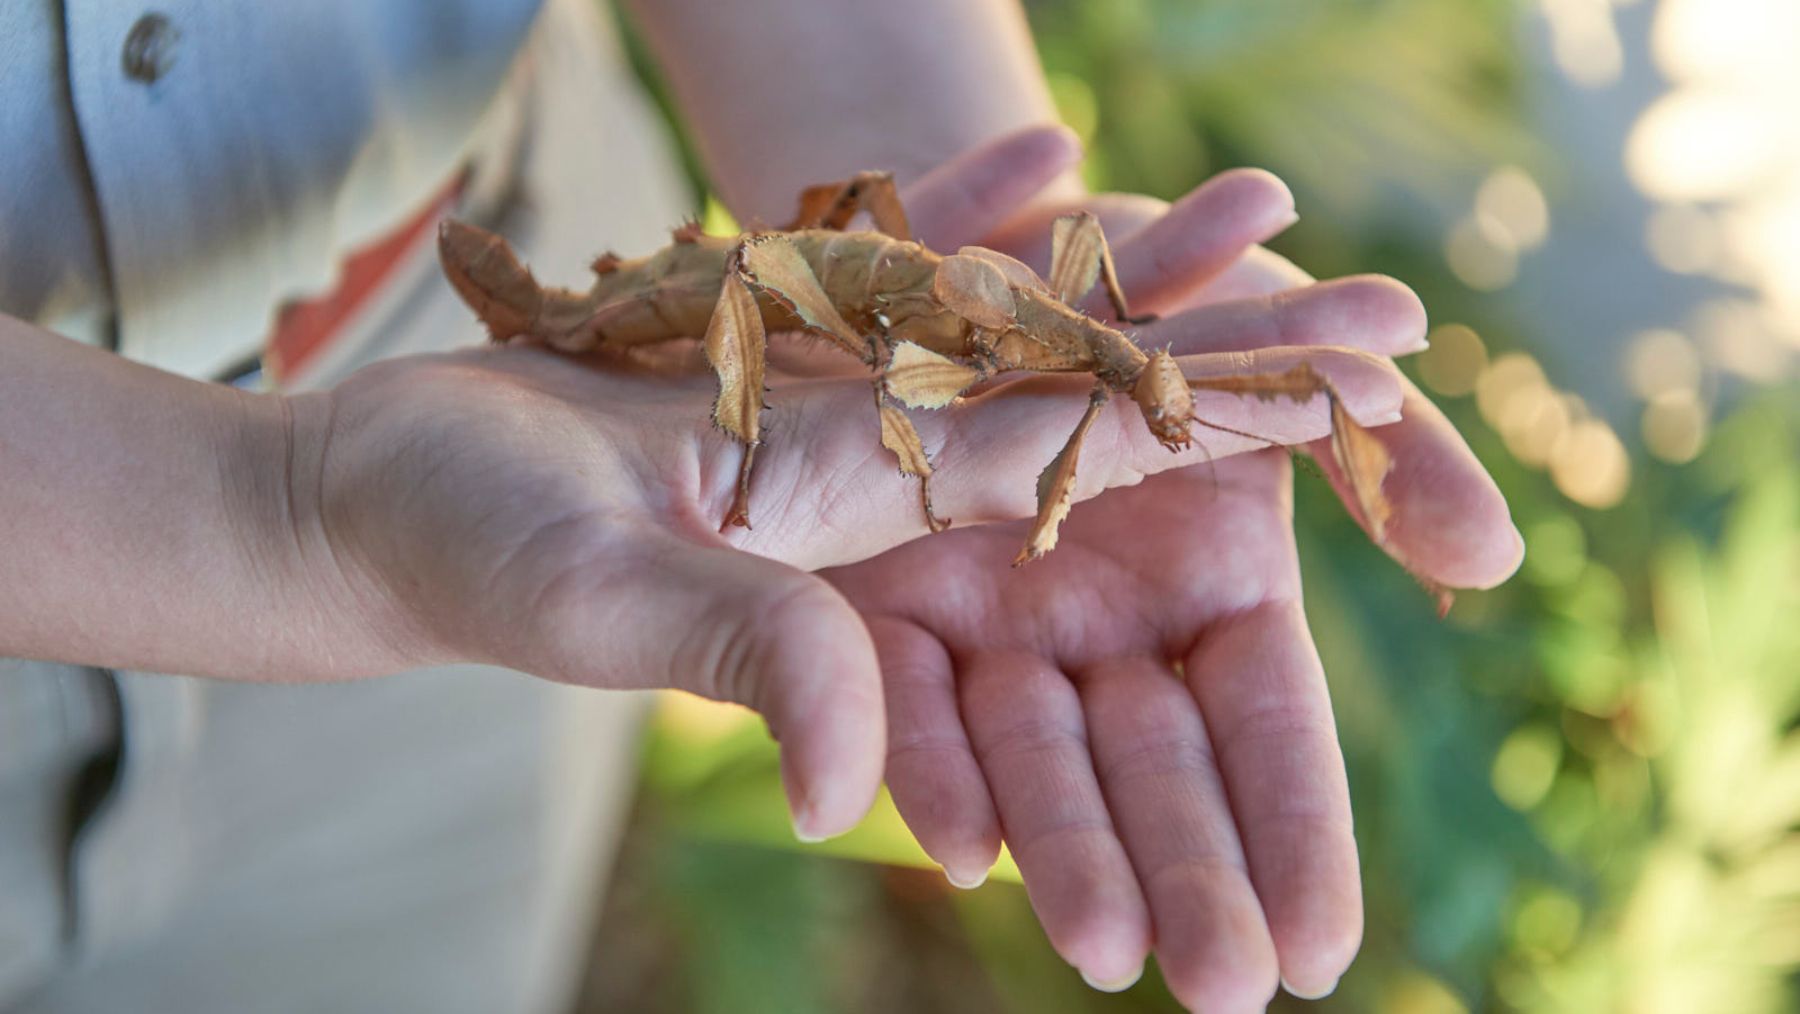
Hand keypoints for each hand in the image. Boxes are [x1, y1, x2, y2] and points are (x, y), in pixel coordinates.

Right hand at [280, 159, 1400, 841]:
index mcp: (874, 525)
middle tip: (1382, 301)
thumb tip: (855, 793)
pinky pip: (879, 249)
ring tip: (1255, 201)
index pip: (1085, 467)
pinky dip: (961, 197)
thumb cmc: (461, 553)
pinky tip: (1053, 142)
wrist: (380, 498)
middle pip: (1083, 396)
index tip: (1366, 388)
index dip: (1223, 425)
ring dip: (1123, 260)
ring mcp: (825, 391)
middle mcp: (879, 464)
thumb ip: (743, 658)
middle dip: (1228, 349)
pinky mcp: (758, 325)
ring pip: (1002, 313)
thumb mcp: (599, 601)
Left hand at [822, 128, 1521, 1008]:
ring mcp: (999, 617)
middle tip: (1221, 984)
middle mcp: (1109, 622)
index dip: (1296, 826)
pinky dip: (932, 761)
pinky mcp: (888, 595)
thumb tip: (1495, 559)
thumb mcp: (1284, 340)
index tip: (1324, 946)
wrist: (994, 226)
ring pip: (1034, 754)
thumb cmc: (1170, 278)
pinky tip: (962, 843)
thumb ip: (1388, 447)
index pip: (1267, 728)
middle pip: (1153, 767)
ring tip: (1106, 946)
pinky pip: (909, 692)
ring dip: (1066, 849)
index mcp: (1216, 582)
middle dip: (1189, 872)